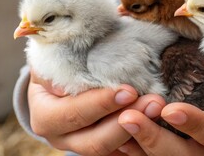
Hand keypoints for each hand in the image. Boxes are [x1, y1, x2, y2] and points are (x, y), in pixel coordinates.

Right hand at [28, 70, 165, 154]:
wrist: (65, 77)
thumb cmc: (64, 61)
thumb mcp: (58, 57)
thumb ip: (67, 59)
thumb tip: (79, 65)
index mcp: (45, 114)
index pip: (73, 113)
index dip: (101, 104)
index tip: (129, 91)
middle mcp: (60, 136)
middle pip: (94, 140)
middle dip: (125, 121)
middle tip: (153, 102)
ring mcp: (81, 145)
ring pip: (112, 149)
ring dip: (139, 130)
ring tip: (158, 108)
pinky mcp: (103, 148)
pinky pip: (124, 151)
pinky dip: (140, 138)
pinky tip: (157, 122)